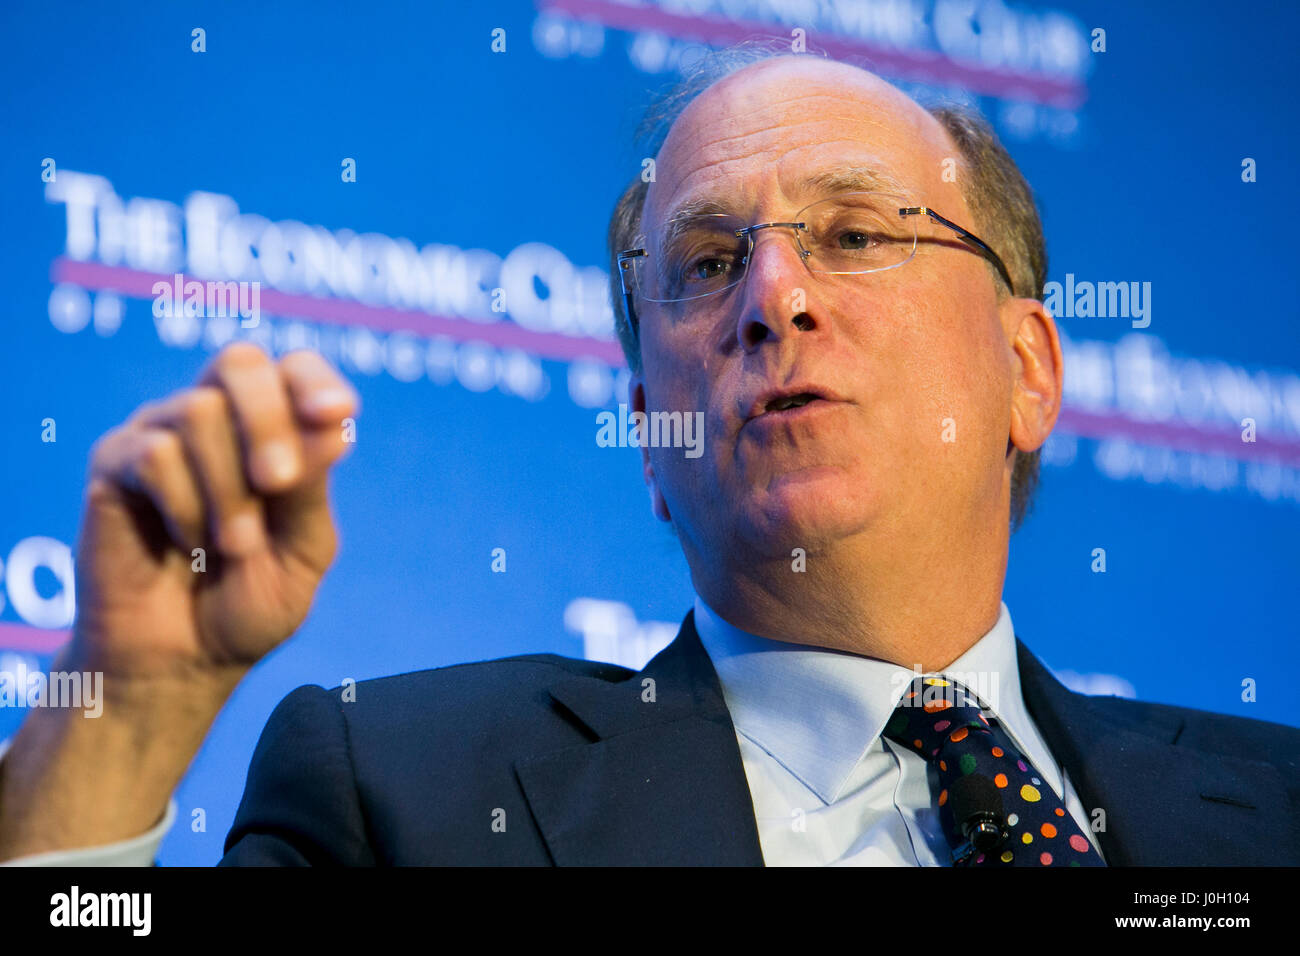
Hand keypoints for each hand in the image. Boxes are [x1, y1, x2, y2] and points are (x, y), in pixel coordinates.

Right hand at [71, 342, 357, 680]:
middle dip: (268, 421)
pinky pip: (153, 454)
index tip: (338, 413)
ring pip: (198, 411)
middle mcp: (215, 420)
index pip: (294, 369)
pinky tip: (184, 543)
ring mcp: (159, 434)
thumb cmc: (249, 605)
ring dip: (227, 489)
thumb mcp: (302, 551)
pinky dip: (183, 507)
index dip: (315, 381)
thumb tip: (335, 420)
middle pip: (239, 364)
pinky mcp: (114, 463)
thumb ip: (311, 488)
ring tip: (232, 546)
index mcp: (272, 432)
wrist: (183, 662)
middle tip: (278, 484)